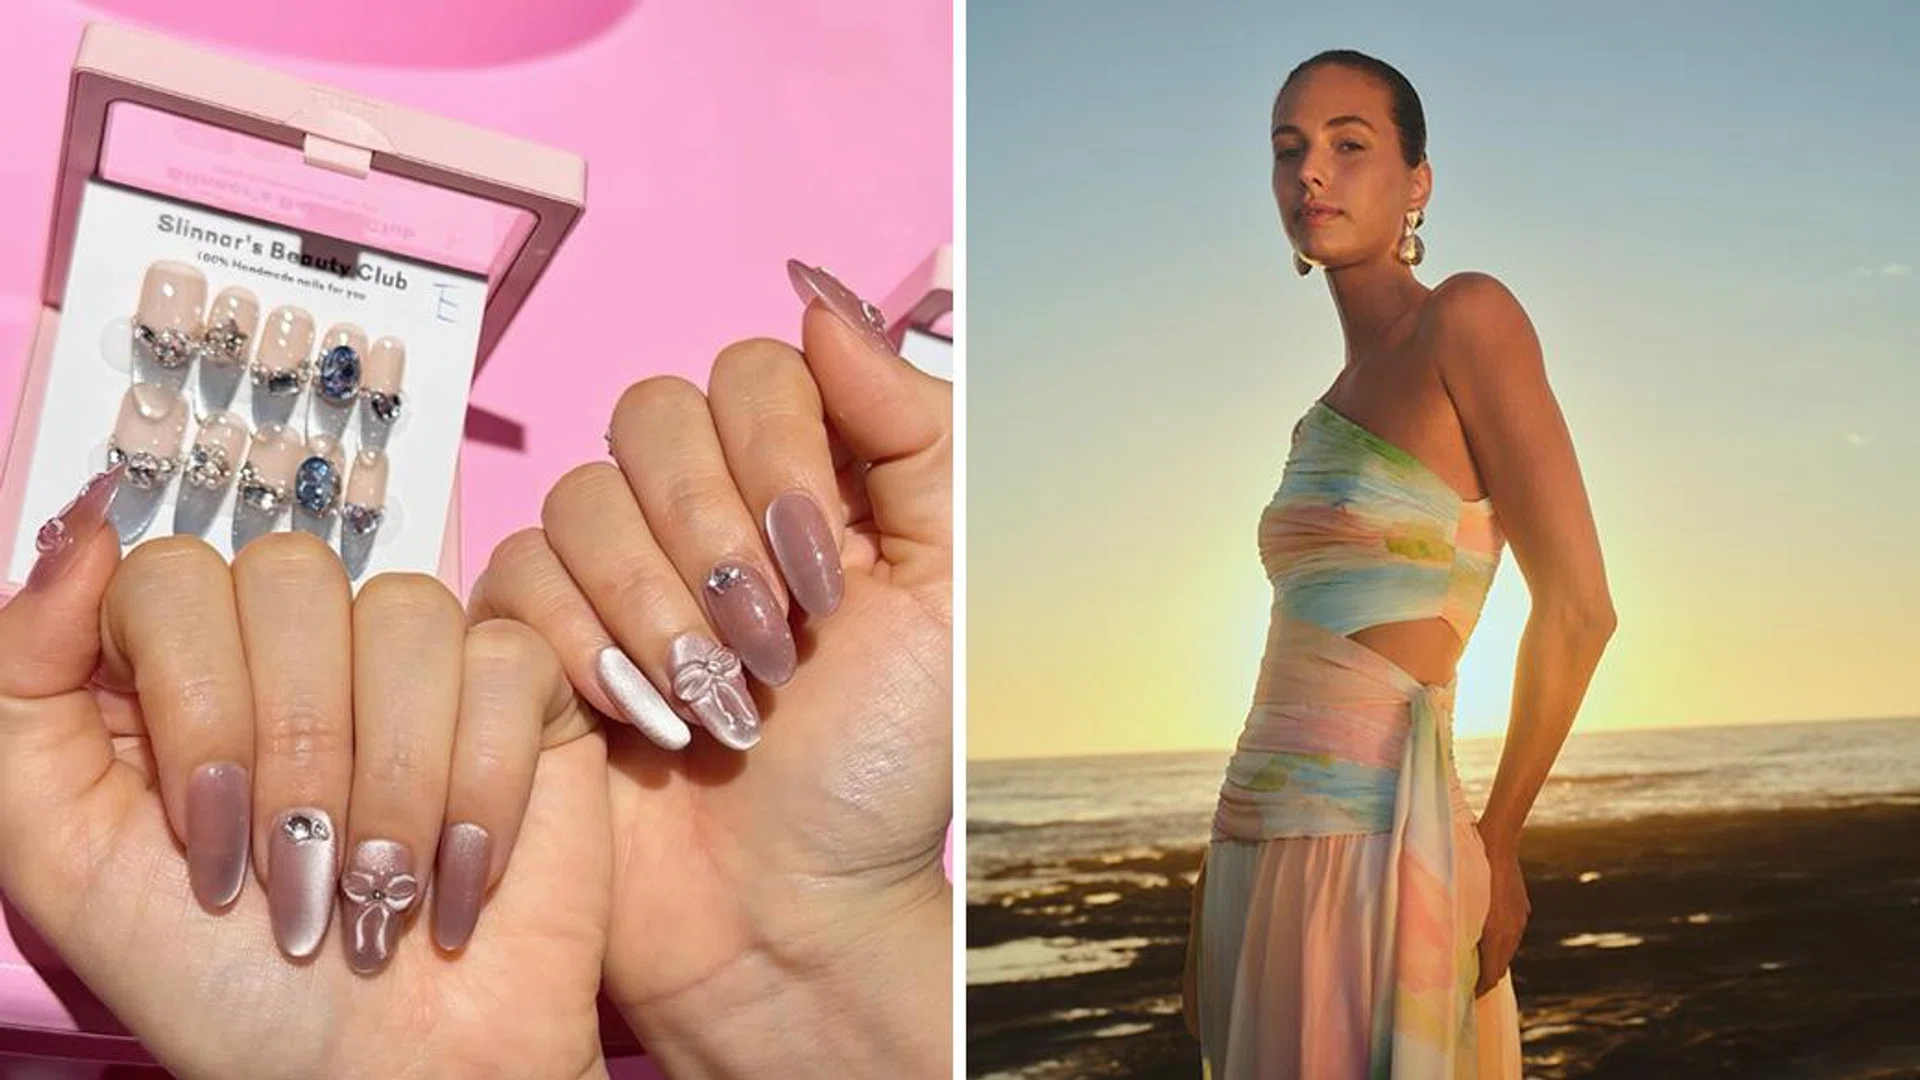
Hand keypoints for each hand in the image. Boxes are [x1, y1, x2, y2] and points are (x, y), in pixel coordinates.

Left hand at [0, 504, 608, 1079]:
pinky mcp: (527, 693)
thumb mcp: (68, 859)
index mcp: (180, 673)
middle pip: (292, 579)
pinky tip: (462, 875)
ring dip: (392, 783)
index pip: (172, 575)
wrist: (399, 1077)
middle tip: (296, 875)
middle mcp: (300, 648)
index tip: (204, 826)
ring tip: (382, 887)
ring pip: (403, 615)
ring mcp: (418, 663)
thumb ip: (21, 690)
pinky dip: (481, 786)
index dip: (194, 699)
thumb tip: (79, 528)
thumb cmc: (231, 993)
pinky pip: (505, 663)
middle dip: (297, 752)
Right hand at [469, 261, 951, 1079]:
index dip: (777, 461)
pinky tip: (645, 721)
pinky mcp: (537, 633)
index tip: (830, 577)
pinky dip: (587, 650)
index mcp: (802, 477)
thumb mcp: (946, 589)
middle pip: (652, 417)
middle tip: (773, 652)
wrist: (790, 907)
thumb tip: (825, 301)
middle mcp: (701, 504)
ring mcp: (612, 566)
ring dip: (659, 611)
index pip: (753, 372)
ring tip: (719, 707)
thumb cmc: (880, 763)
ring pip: (582, 496)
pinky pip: (518, 576)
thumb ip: (916, 433)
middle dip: (716, 544)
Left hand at [1473, 821, 1530, 997]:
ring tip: (1475, 964)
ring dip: (1493, 959)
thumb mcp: (1459, 902)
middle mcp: (1512, 930)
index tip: (1466, 996)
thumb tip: (1453, 952)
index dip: (1480, 989)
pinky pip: (1511, 934)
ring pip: (1507, 950)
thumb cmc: (1470, 869)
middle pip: (1501, 966)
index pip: (1492, 975)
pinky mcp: (1521, 908)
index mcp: (1497, 934)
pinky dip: (1499, 942)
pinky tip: (1486, 937)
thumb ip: (1460, 930)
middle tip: (1467, 984)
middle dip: (1485, 978)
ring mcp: (1519, 919)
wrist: (1497, 843)